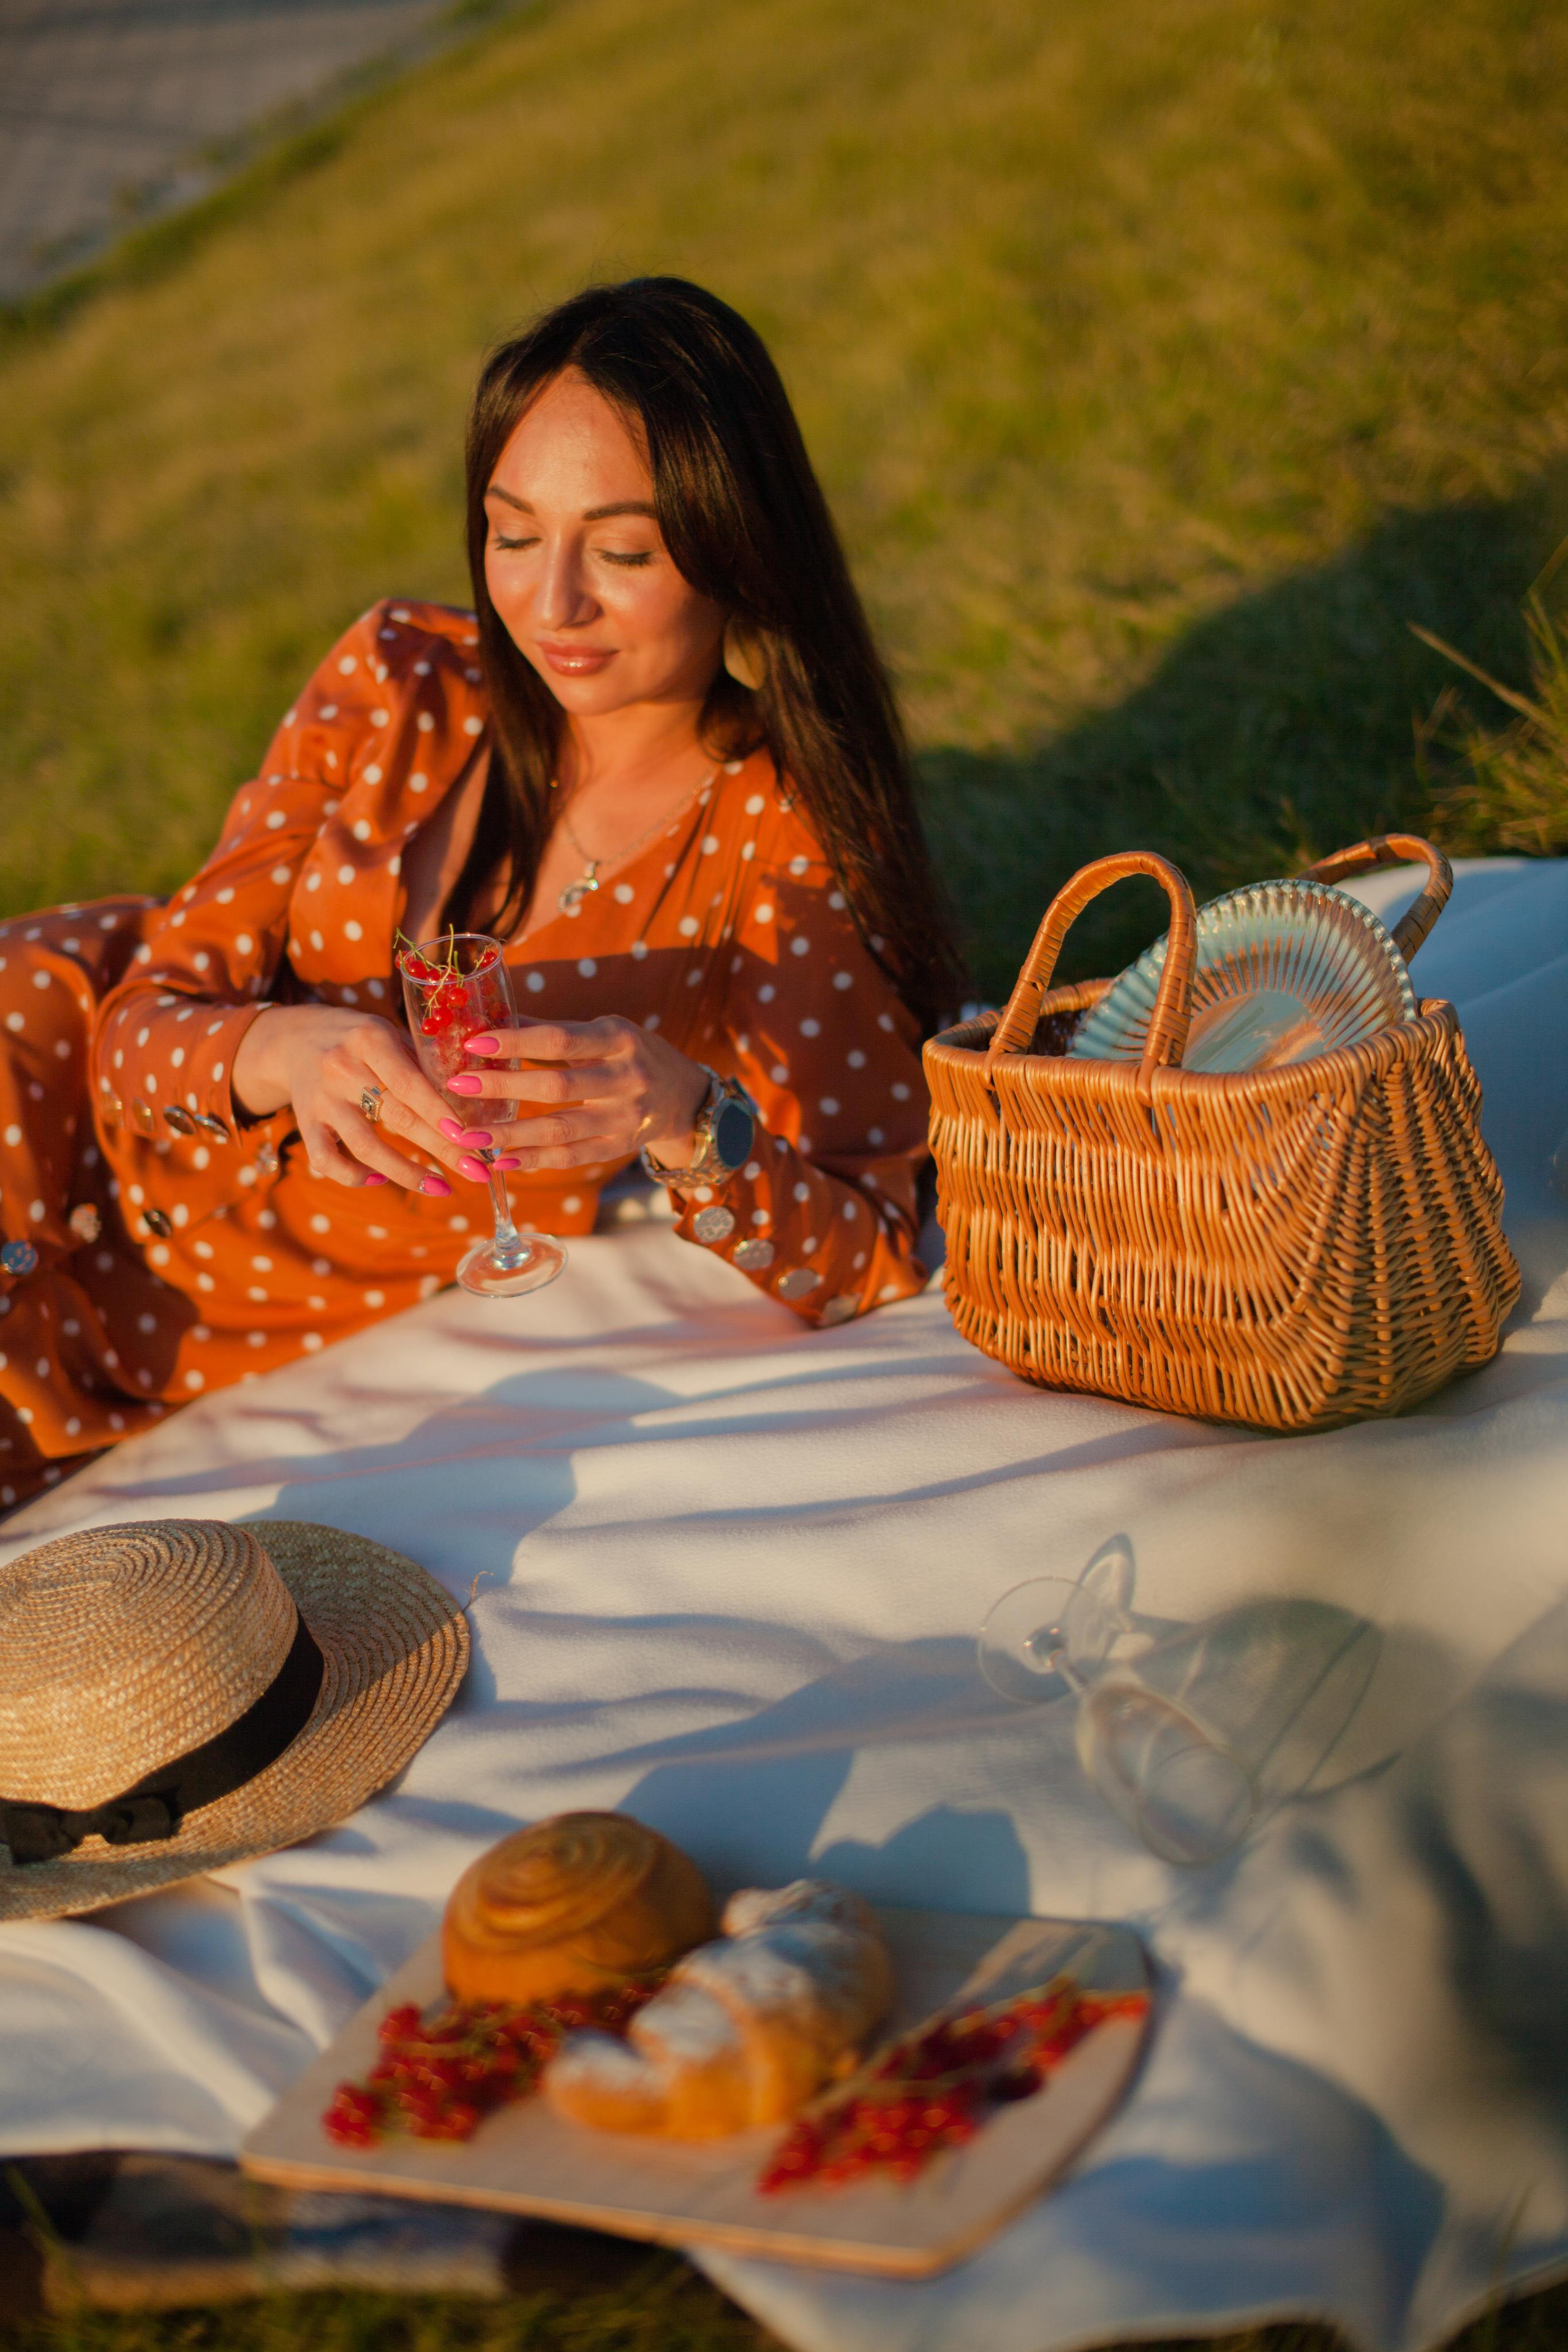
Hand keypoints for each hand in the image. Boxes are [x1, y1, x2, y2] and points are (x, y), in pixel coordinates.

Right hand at [231, 1005, 513, 1193]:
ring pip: (365, 1146)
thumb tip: (473, 1100)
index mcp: (369, 1039)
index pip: (409, 1082)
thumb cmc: (358, 1038)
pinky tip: (380, 1181)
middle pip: (397, 1117)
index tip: (471, 1137)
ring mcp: (320, 1099)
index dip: (439, 1113)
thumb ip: (422, 1062)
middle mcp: (341, 1068)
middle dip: (442, 1148)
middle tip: (478, 1171)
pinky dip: (354, 1176)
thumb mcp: (388, 1034)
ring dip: (407, 1173)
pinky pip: (327, 1160)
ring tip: (443, 1188)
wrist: (293, 1038)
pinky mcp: (304, 1122)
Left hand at [453, 1017, 709, 1173]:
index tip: (473, 1042)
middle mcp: (627, 1079)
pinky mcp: (619, 1148)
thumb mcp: (604, 1031)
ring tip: (467, 1136)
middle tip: (458, 1086)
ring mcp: (625, 1118)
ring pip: (561, 1130)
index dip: (516, 1041)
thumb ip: (553, 1029)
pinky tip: (500, 1160)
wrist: (685, 1097)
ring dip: (509, 1134)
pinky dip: (534, 1161)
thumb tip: (493, 1016)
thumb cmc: (632, 1055)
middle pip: (557, 1087)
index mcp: (619, 1039)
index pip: (560, 1040)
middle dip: (503, 1087)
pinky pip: (571, 1158)